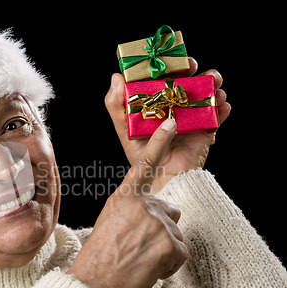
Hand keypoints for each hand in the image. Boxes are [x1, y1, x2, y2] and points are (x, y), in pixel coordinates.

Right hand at [67, 121, 187, 287]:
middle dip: (162, 228)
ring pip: (176, 233)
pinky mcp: (170, 243)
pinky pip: (181, 252)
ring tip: (141, 260)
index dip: (159, 142)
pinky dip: (170, 263)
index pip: (144, 164)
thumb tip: (149, 214)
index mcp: (124, 197)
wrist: (94, 283)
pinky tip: (150, 268)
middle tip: (141, 247)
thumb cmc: (98, 256)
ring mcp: (158, 222)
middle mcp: (142, 204)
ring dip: (165, 248)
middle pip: (170, 211)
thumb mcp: (109, 221)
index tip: (171, 122)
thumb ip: (130, 210)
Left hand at [105, 58, 231, 192]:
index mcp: (157, 100)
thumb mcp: (123, 127)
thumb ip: (115, 104)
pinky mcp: (205, 129)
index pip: (165, 75)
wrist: (160, 177)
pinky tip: (222, 106)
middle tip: (192, 67)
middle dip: (194, 69)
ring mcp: (192, 116)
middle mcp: (176, 105)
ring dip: (213, 86)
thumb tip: (116, 77)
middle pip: (189, 79)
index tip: (171, 58)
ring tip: (213, 87)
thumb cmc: (140, 153)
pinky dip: (222, 109)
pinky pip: (218, 115)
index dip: (169, 64)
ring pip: (207, 93)